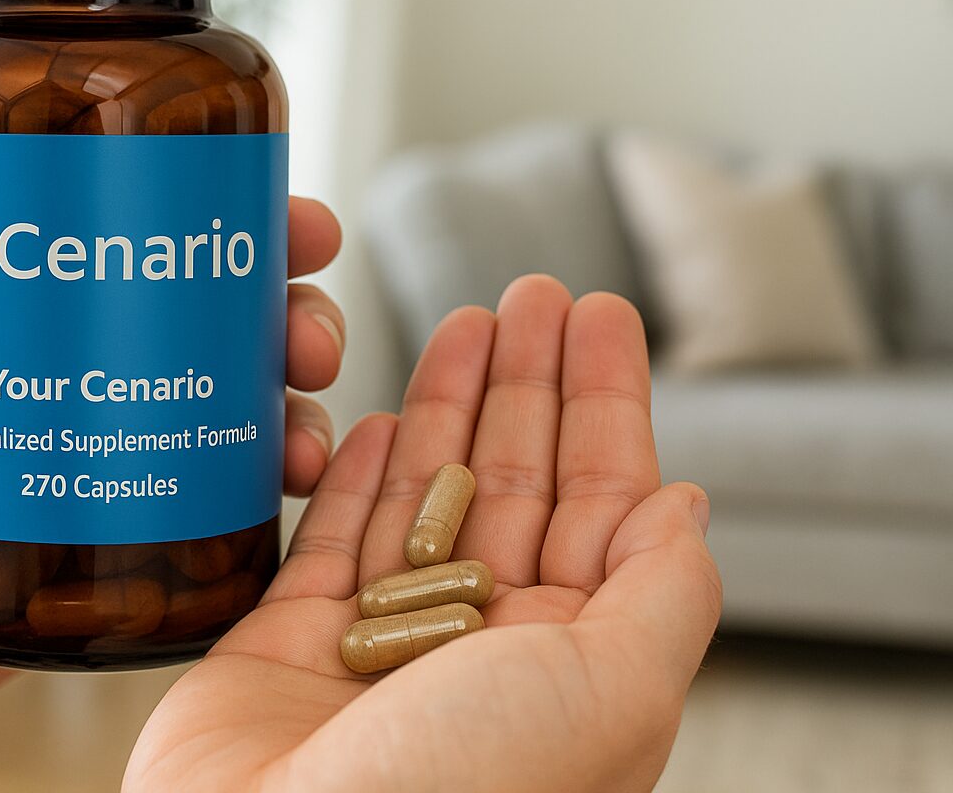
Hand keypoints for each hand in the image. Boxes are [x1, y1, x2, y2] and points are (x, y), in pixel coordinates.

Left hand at [0, 29, 346, 791]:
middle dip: (276, 285)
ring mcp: (91, 441)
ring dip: (291, 372)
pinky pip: (213, 488)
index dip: (203, 189)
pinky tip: (293, 472)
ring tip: (305, 391)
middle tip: (303, 293)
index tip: (260, 181)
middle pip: (197, 294)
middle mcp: (58, 353)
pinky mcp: (111, 527)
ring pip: (224, 385)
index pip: (113, 210)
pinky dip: (272, 471)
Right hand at [128, 276, 721, 792]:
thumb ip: (660, 594)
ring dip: (450, 405)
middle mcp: (481, 648)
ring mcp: (383, 644)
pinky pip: (334, 540)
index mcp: (570, 662)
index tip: (600, 314)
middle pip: (515, 483)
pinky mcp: (291, 642)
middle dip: (529, 383)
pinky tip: (385, 417)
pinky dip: (362, 475)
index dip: (606, 403)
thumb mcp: (611, 690)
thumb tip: (688, 506)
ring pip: (427, 498)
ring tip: (467, 316)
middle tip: (533, 289)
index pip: (604, 502)